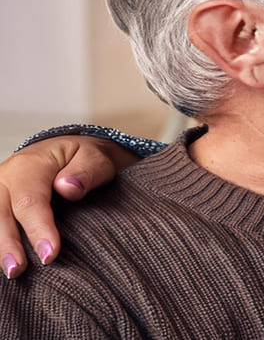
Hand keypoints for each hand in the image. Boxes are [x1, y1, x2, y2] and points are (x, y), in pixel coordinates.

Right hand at [0, 136, 138, 278]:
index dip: (39, 229)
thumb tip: (68, 189)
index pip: (30, 201)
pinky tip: (3, 259)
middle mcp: (6, 178)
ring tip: (10, 272)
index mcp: (30, 166)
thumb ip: (85, 172)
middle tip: (17, 270)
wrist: (68, 151)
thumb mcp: (94, 158)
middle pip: (0, 214)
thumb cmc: (82, 158)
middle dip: (8, 245)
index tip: (50, 254)